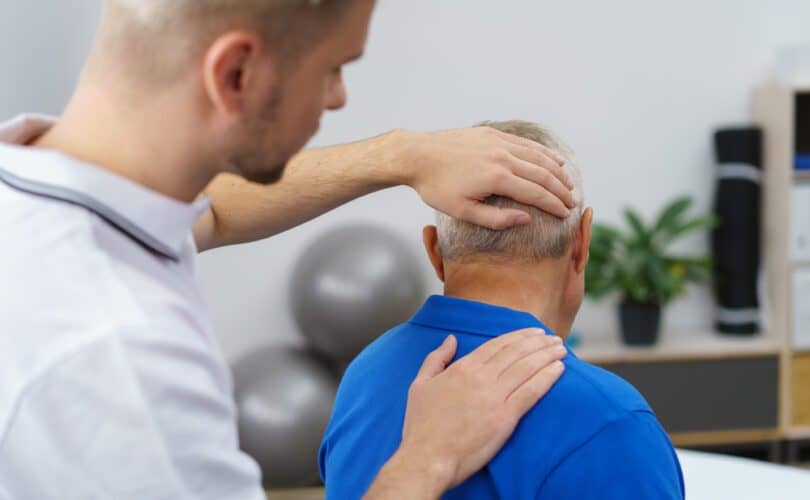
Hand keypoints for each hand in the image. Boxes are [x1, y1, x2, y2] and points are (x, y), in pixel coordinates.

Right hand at [368, 330, 565, 497]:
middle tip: (554, 338)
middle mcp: (481, 377)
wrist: (427, 457)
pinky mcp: (505, 417)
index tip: (533, 333)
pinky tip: (559, 369)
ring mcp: (494, 397)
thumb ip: (436, 359)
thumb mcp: (420, 384)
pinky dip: (547, 378)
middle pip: (516, 353)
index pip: (497, 345)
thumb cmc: (421, 425)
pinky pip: (531, 392)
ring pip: (527, 368)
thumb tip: (451, 339)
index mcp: (462, 368)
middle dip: (538, 342)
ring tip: (561, 349)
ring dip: (547, 355)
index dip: (519, 337)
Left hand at [402, 127, 576, 227]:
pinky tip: (553, 160)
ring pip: (537, 156)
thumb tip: (526, 218)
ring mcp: (498, 142)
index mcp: (497, 178)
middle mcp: (502, 156)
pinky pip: (524, 144)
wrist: (417, 155)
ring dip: (557, 171)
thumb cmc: (436, 187)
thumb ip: (496, 218)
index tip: (566, 214)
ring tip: (569, 184)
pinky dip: (542, 153)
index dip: (554, 205)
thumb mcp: (462, 211)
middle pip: (542, 174)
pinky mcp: (492, 133)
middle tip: (573, 202)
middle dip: (561, 190)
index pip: (536, 193)